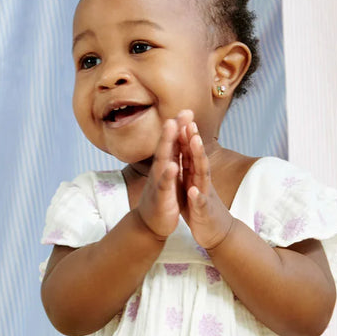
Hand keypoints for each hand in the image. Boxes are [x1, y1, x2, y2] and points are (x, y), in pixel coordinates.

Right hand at [134, 119, 181, 240]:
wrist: (149, 225)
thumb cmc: (161, 199)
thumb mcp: (166, 178)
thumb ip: (169, 161)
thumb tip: (172, 144)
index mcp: (165, 166)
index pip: (172, 144)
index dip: (179, 127)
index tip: (187, 110)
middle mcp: (160, 170)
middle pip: (167, 145)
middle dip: (173, 127)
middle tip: (181, 111)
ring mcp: (159, 182)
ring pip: (163, 159)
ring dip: (167, 143)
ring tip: (172, 126)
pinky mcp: (161, 197)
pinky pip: (164, 184)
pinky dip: (167, 174)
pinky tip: (172, 165)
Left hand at [175, 113, 232, 249]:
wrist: (216, 234)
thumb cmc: (202, 209)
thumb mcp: (193, 185)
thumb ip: (190, 169)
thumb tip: (185, 150)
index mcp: (196, 176)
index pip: (191, 154)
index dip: (187, 136)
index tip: (182, 117)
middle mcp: (203, 182)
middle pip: (198, 158)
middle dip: (194, 140)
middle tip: (189, 122)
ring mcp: (205, 196)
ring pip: (202, 175)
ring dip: (199, 158)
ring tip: (195, 142)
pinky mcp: (204, 213)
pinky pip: (201, 204)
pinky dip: (198, 197)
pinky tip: (194, 190)